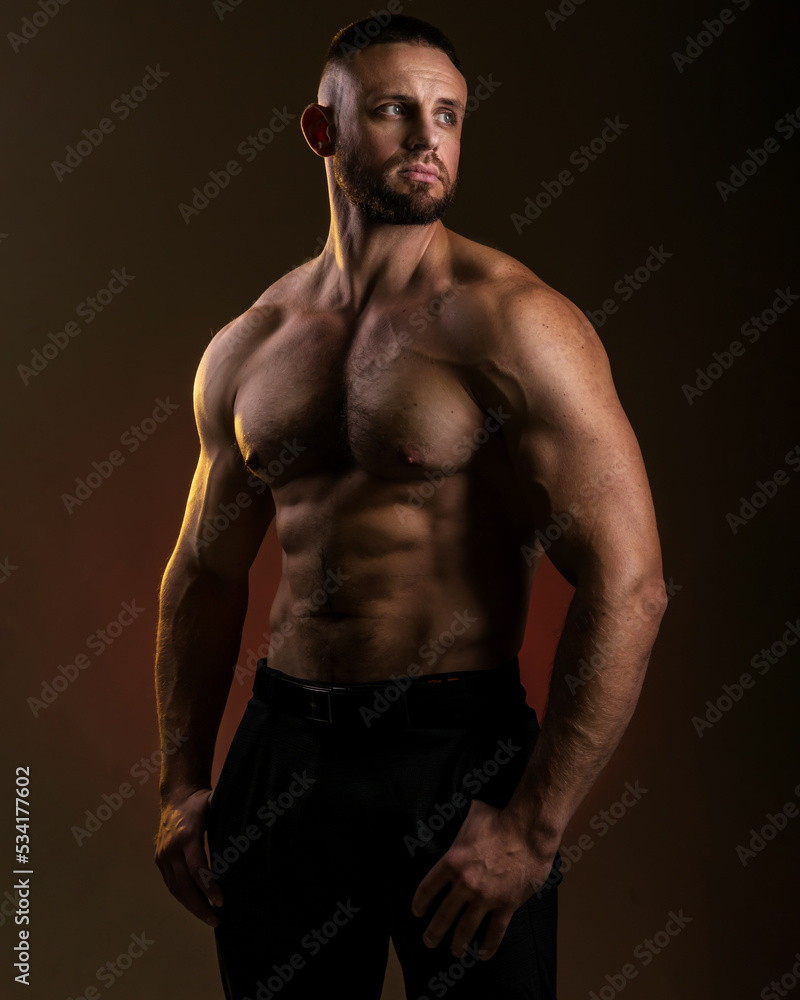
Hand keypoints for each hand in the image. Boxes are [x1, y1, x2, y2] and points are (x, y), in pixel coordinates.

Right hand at [154, 787, 221, 926]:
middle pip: (184, 885)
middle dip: (200, 906)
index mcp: (187, 835)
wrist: (176, 796)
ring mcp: (163, 856)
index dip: (209, 887)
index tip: (222, 901)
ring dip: (192, 906)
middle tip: (217, 920)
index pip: (197, 868)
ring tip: (209, 918)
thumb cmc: (201, 802)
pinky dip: (184, 898)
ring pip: (176, 889)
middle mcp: (171, 848)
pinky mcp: (160, 860)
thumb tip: (258, 825)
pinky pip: (171, 884)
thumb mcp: (216, 804)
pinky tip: (197, 906)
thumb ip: (231, 817)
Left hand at [411, 797, 556, 959]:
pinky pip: (495, 931)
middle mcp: (465, 883)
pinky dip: (489, 946)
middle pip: (443, 914)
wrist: (529, 830)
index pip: (428, 888)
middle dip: (434, 932)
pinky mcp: (506, 905)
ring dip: (458, 943)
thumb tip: (459, 813)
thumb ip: (462, 826)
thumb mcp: (471, 817)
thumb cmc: (500, 819)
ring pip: (466, 928)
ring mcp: (486, 897)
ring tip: (454, 952)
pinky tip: (483, 954)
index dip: (420, 902)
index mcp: (452, 861)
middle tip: (429, 941)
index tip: (417, 912)